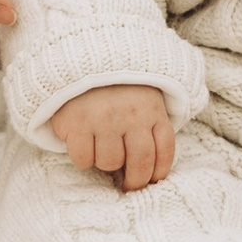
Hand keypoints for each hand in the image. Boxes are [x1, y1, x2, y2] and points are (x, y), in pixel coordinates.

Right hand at [49, 84, 178, 191]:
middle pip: (140, 164)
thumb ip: (151, 126)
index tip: (150, 180)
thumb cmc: (117, 86)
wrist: (82, 56)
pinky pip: (83, 159)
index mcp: (152, 109)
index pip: (164, 152)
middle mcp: (131, 115)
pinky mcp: (77, 122)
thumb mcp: (144, 98)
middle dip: (135, 181)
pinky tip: (82, 142)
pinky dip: (83, 158)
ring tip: (100, 146)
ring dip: (105, 162)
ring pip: (109, 162)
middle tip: (127, 185)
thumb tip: (153, 171)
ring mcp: (104, 118)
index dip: (158, 173)